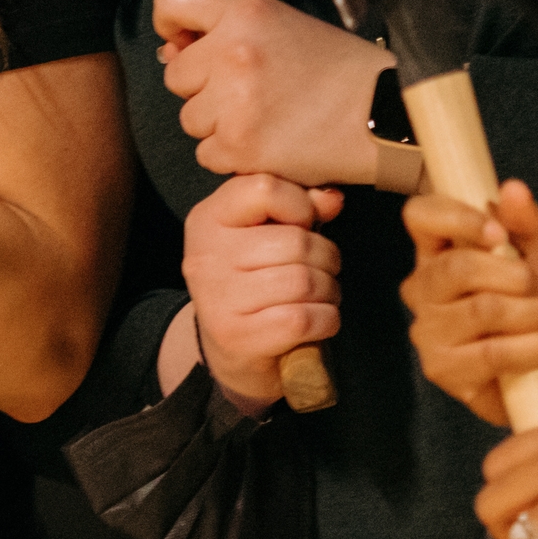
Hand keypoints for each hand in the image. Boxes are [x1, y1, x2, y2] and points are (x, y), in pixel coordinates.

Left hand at [155, 0, 388, 187]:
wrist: (387, 116)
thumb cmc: (339, 70)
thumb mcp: (286, 25)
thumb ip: (229, 29)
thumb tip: (171, 48)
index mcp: (247, 11)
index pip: (171, 2)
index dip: (171, 25)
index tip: (183, 41)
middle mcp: (234, 52)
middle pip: (176, 75)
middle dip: (203, 88)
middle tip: (252, 91)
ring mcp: (234, 102)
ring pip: (190, 118)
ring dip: (218, 124)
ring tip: (268, 117)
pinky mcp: (240, 145)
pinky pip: (206, 154)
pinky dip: (232, 155)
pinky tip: (270, 143)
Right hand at [182, 172, 343, 407]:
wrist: (232, 351)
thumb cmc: (256, 281)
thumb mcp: (268, 234)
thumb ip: (300, 207)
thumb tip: (332, 199)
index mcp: (207, 219)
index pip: (264, 188)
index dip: (300, 204)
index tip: (302, 225)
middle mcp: (205, 255)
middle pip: (295, 241)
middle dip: (326, 257)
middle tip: (322, 269)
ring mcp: (217, 297)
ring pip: (304, 281)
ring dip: (329, 290)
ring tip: (321, 294)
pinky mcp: (236, 335)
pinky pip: (303, 318)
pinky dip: (326, 319)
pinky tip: (318, 319)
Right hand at [401, 178, 537, 427]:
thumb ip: (527, 224)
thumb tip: (512, 188)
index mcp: (438, 251)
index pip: (420, 216)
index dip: (457, 218)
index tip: (498, 234)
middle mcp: (423, 289)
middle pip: (455, 267)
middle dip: (513, 276)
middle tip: (535, 289)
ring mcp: (427, 331)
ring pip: (481, 309)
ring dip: (531, 314)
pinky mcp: (441, 370)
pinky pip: (491, 353)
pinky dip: (531, 349)